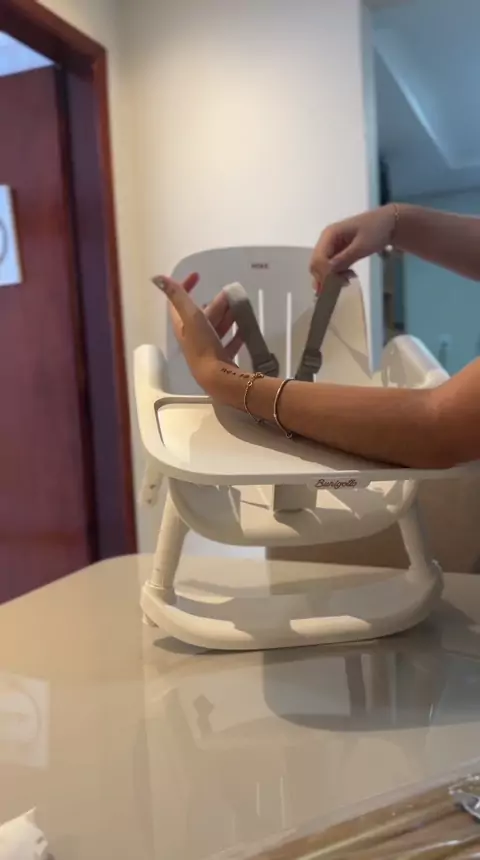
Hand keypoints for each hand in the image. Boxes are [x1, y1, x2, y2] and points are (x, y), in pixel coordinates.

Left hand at [153, 273, 242, 387]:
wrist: (216, 378)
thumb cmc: (202, 345)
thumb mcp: (190, 316)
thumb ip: (177, 296)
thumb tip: (156, 277)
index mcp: (183, 326)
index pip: (179, 302)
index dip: (185, 286)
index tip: (197, 275)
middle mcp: (192, 337)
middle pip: (203, 315)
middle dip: (215, 302)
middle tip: (230, 294)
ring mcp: (206, 349)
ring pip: (216, 327)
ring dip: (226, 316)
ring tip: (240, 307)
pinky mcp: (220, 359)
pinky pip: (229, 342)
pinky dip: (236, 334)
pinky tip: (245, 329)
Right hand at [310, 205, 395, 284]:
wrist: (389, 223)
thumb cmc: (376, 230)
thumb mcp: (361, 245)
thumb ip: (344, 259)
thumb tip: (328, 273)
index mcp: (329, 234)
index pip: (318, 258)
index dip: (323, 274)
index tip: (335, 284)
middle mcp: (326, 240)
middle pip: (316, 264)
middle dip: (326, 277)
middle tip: (343, 284)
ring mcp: (331, 246)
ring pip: (323, 267)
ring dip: (332, 277)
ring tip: (347, 280)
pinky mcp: (338, 252)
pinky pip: (332, 266)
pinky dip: (337, 274)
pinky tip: (349, 275)